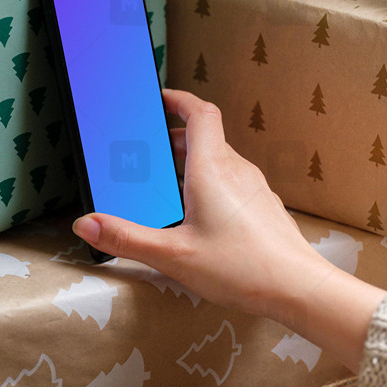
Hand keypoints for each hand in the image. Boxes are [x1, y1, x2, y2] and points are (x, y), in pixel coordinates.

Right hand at [73, 89, 384, 370]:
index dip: (178, 99)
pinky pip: (232, 182)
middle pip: (205, 137)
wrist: (300, 289)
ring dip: (192, 162)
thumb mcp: (173, 256)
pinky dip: (209, 183)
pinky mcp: (262, 207)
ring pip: (219, 160)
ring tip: (167, 184)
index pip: (199, 113)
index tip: (159, 98)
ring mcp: (253, 188)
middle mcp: (235, 170)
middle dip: (174, 138)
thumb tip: (86, 224)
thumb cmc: (242, 269)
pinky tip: (198, 215)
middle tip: (148, 151)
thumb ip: (126, 238)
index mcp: (211, 169)